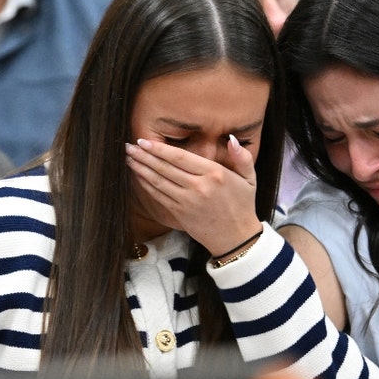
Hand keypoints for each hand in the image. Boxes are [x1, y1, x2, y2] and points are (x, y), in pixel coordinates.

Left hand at [125, 135, 262, 255]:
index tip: (144, 141)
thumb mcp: (250, 179)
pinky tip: (138, 175)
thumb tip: (233, 139)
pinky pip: (159, 196)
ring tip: (129, 157)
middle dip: (145, 156)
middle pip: (165, 168)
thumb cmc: (243, 205)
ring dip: (141, 169)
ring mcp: (187, 201)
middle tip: (128, 146)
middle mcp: (198, 187)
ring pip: (158, 182)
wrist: (236, 239)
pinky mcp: (179, 213)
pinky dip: (146, 185)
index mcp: (215, 174)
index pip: (181, 158)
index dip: (160, 149)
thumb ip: (243, 157)